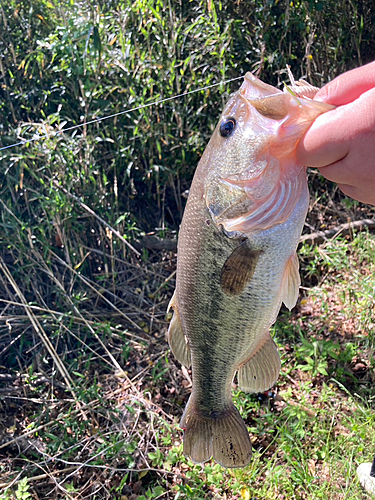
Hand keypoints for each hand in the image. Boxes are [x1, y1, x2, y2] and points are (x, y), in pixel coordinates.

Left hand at [296, 61, 374, 205]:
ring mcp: (372, 188)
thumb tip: (310, 101)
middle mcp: (362, 168)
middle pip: (318, 163)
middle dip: (328, 146)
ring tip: (372, 141)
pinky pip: (356, 188)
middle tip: (354, 127)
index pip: (305, 147)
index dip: (311, 133)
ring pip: (337, 177)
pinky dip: (361, 175)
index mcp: (358, 131)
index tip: (319, 123)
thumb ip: (342, 88)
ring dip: (345, 162)